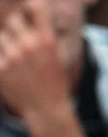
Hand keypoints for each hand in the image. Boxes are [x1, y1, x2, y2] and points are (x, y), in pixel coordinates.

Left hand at [0, 1, 71, 120]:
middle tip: (23, 42)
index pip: (36, 7)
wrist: (46, 110)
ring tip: (19, 60)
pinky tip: (14, 71)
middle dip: (16, 28)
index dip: (32, 4)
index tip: (31, 8)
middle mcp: (29, 45)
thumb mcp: (58, 58)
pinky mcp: (0, 68)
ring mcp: (12, 56)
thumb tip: (34, 19)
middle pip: (13, 20)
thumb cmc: (54, 83)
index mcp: (47, 41)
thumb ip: (45, 36)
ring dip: (8, 44)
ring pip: (2, 36)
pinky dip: (4, 59)